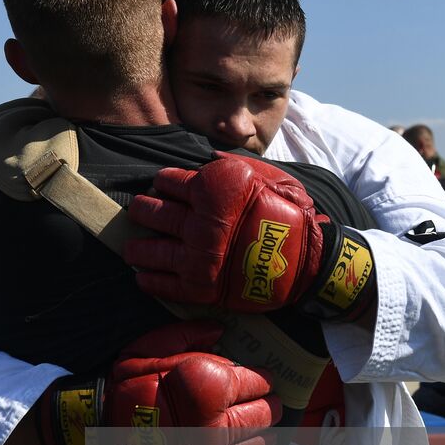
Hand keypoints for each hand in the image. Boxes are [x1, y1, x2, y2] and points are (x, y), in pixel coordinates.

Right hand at [35, 320, 280, 444]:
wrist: (100, 426)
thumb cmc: (128, 382)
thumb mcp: (154, 346)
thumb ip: (192, 334)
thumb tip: (221, 330)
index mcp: (211, 387)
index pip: (257, 382)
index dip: (263, 378)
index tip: (265, 378)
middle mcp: (219, 422)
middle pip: (264, 414)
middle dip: (270, 406)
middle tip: (272, 403)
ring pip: (257, 444)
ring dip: (264, 434)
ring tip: (264, 429)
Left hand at [125, 153, 375, 319]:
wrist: (311, 262)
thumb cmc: (291, 215)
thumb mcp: (268, 176)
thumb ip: (232, 164)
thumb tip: (206, 157)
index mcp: (213, 190)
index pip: (167, 181)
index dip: (162, 183)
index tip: (162, 187)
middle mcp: (200, 222)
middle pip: (151, 212)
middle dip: (143, 209)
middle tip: (141, 211)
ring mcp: (197, 256)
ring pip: (148, 249)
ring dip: (136, 246)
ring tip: (132, 247)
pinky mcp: (200, 288)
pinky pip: (161, 284)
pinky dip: (148, 279)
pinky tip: (142, 275)